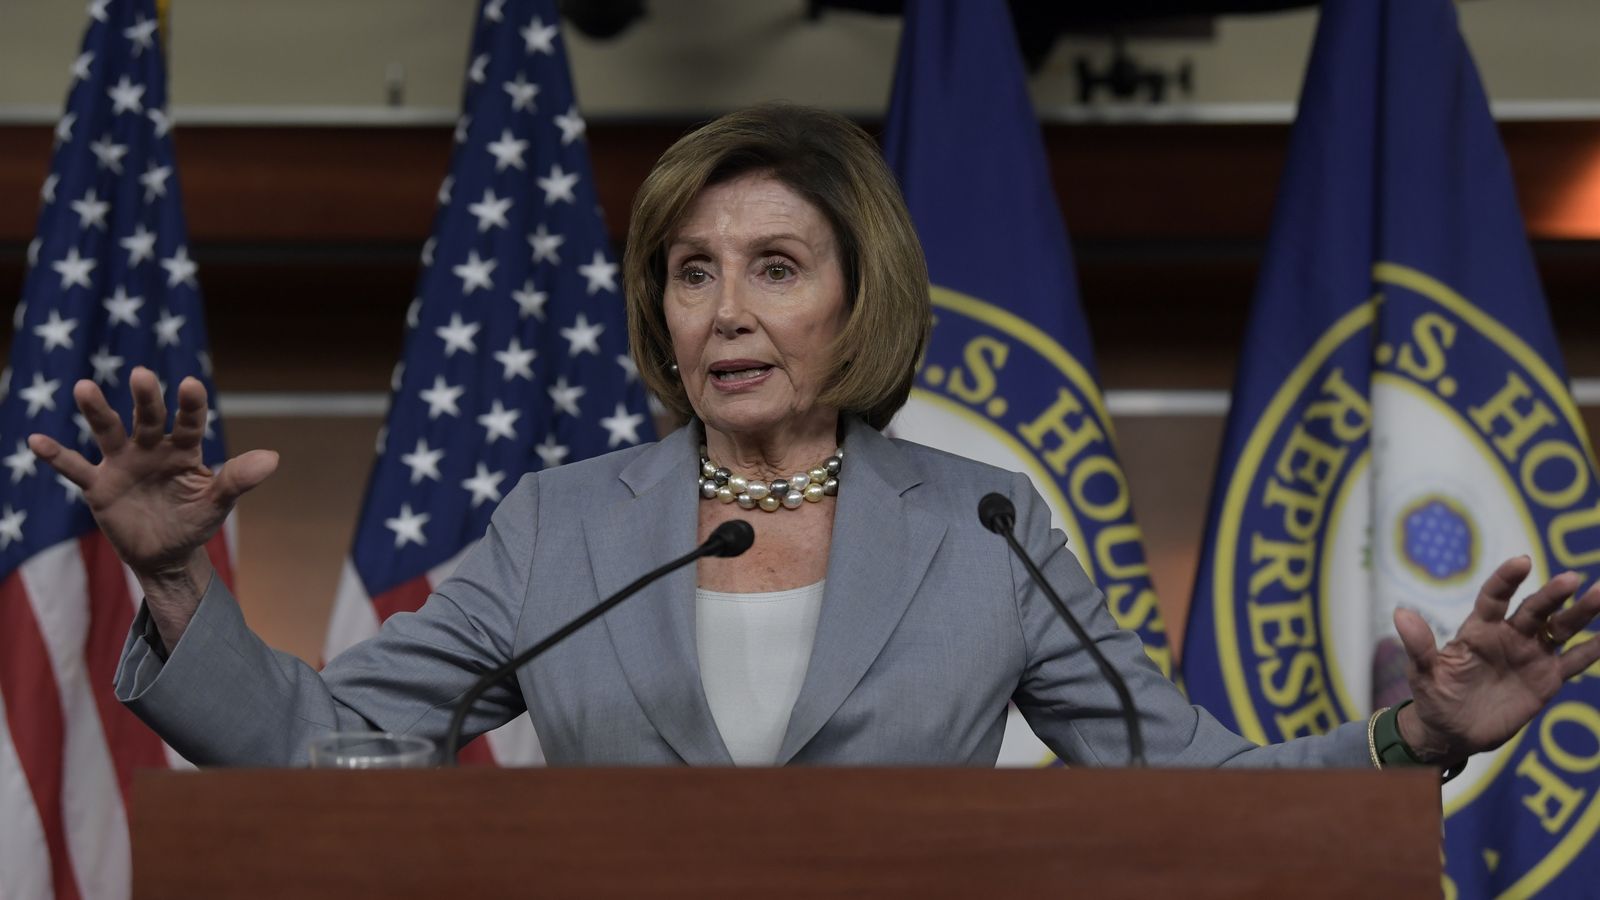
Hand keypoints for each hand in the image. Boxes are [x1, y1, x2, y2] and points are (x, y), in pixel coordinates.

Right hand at [28, 367, 276, 644]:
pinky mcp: (99, 485)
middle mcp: (152, 448)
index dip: (190, 405)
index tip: (190, 384)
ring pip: (108, 431)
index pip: (190, 423)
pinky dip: (57, 456)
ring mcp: (123, 464)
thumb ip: (238, 480)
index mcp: (185, 450)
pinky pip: (75, 468)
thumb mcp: (216, 504)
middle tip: (141, 375)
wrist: (165, 554)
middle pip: (147, 418)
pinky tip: (35, 440)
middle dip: (145, 399)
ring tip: (83, 387)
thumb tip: (273, 459)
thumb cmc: (194, 522)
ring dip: (97, 411)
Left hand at [1394, 556, 1599, 763]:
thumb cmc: (1434, 697)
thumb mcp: (1423, 674)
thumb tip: (1400, 613)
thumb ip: (1419, 646)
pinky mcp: (1547, 679)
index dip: (1506, 580)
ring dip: (1581, 612)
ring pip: (1560, 628)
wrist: (1451, 731)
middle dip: (1552, 594)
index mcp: (1478, 629)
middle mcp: (1508, 636)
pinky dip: (1593, 649)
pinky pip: (1574, 661)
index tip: (1522, 561)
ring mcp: (1531, 655)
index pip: (1494, 597)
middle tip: (1572, 578)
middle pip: (1535, 609)